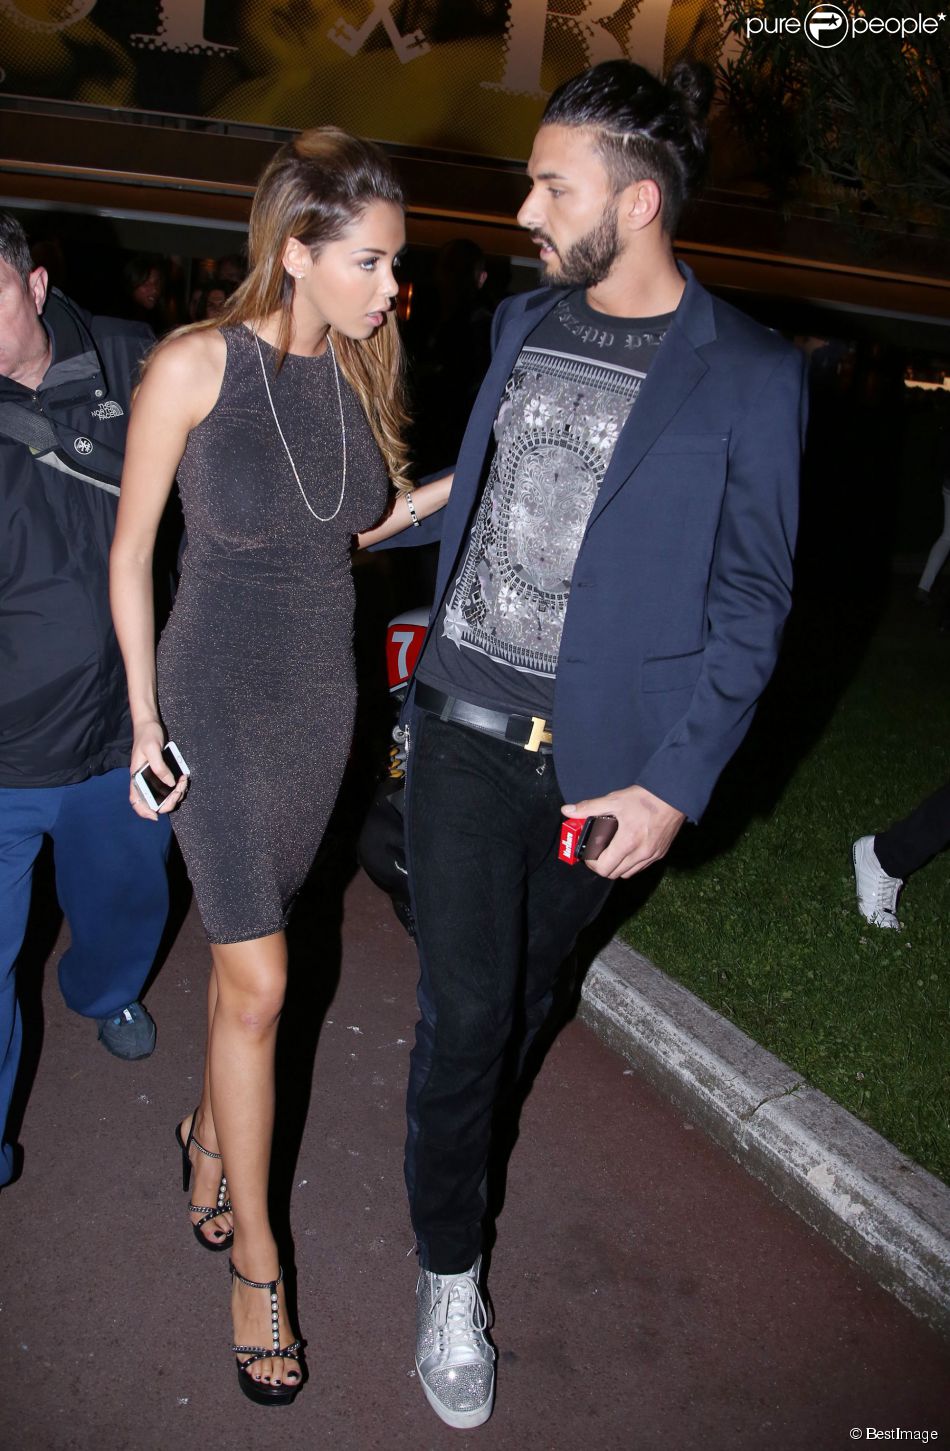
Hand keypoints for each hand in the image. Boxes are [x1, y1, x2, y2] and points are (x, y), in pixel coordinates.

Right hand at [129, 721, 187, 820]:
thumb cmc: (147, 735)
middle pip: (154, 802)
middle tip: (179, 790)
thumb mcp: (152, 749)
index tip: (156, 816)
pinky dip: (178, 786)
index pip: (136, 801)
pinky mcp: (161, 773)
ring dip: (176, 793)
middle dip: (169, 801)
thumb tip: (170, 783)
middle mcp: (144, 780)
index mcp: (136, 777)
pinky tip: (183, 778)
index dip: (144, 811)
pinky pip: (170, 786)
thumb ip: (159, 767)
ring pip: (164, 795)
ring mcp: (153, 778)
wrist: (149, 724)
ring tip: (183, 781)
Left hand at [561, 785, 684, 879]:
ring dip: (616, 867)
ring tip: (611, 851)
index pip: (604, 868)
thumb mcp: (614, 800)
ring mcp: (652, 856)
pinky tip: (627, 849)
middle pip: (614, 874)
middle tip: (597, 852)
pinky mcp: (660, 854)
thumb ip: (589, 807)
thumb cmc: (645, 798)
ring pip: (628, 873)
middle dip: (602, 866)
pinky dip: (630, 864)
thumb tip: (568, 811)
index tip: (588, 853)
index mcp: (627, 842)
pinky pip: (641, 867)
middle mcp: (641, 854)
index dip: (591, 864)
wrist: (674, 795)